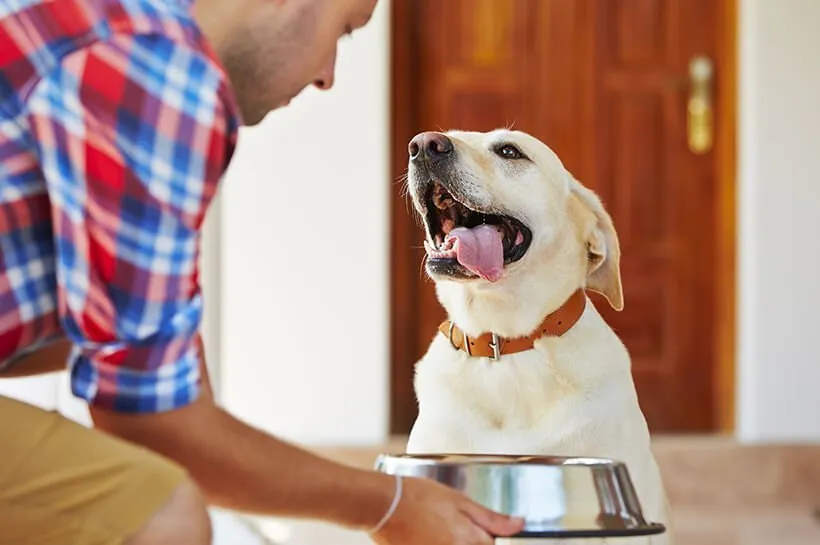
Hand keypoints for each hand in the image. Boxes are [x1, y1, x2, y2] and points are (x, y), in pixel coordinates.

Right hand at [370, 476, 524, 544]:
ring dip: (458, 540)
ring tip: (440, 527)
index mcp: (471, 541)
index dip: (492, 538)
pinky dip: (440, 541)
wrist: (383, 506)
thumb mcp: (459, 500)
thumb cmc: (419, 497)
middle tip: (453, 524)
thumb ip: (491, 518)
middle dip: (473, 539)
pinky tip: (432, 533)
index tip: (484, 530)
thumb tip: (520, 524)